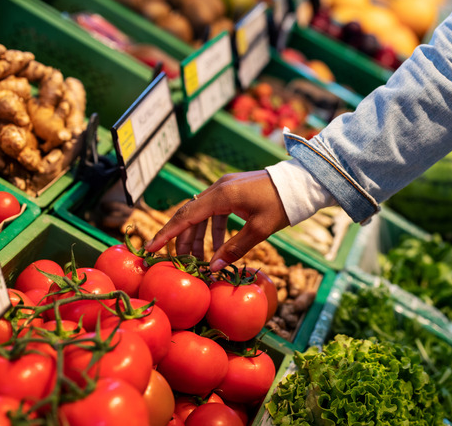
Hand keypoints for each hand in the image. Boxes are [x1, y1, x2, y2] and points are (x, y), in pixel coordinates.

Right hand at [144, 170, 289, 270]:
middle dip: (182, 240)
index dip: (167, 234)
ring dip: (198, 236)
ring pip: (202, 214)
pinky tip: (216, 246)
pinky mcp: (233, 190)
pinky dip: (212, 229)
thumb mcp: (259, 230)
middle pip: (190, 215)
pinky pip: (215, 211)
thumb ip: (235, 249)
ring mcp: (225, 187)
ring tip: (197, 259)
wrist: (300, 184)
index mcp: (221, 195)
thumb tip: (214, 268)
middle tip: (179, 262)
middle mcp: (218, 188)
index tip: (151, 248)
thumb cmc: (281, 205)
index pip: (185, 216)